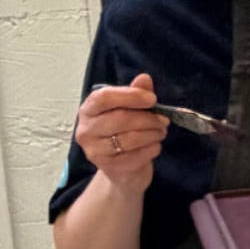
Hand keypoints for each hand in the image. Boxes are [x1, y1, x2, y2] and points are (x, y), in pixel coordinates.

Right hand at [75, 73, 168, 190]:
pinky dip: (151, 149)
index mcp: (89, 110)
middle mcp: (86, 130)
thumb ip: (135, 94)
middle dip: (147, 118)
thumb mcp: (130, 111)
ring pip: (129, 139)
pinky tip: (155, 146)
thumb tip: (144, 78)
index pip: (104, 98)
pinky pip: (135, 156)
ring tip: (161, 132)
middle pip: (120, 119)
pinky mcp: (109, 168)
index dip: (130, 96)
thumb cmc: (124, 133)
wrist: (122, 169)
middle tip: (164, 120)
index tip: (152, 99)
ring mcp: (95, 151)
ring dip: (152, 134)